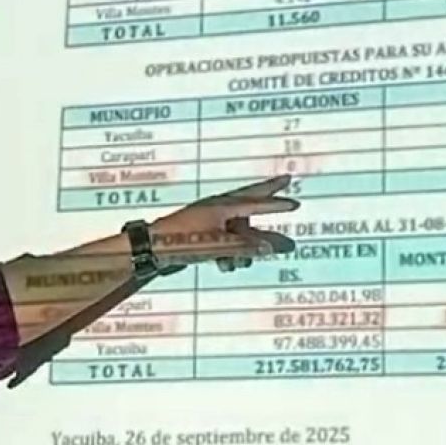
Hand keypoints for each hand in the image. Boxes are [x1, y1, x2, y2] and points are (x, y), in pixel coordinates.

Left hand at [148, 174, 298, 269]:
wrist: (150, 249)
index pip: (255, 204)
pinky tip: (224, 265)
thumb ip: (247, 246)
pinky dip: (229, 252)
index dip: (276, 205)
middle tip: (287, 179)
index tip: (295, 204)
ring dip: (243, 247)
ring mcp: (210, 220)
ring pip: (238, 230)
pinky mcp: (202, 234)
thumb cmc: (182, 242)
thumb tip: (274, 246)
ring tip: (236, 263)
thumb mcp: (218, 245)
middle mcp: (217, 208)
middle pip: (249, 199)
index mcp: (221, 206)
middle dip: (269, 192)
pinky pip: (225, 240)